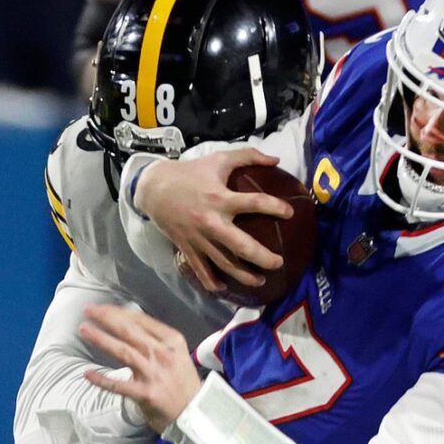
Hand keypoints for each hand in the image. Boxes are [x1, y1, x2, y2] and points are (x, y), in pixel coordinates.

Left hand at [79, 303, 200, 431]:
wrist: (196, 410)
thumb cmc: (182, 380)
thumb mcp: (176, 352)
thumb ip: (155, 338)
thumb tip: (127, 322)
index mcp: (171, 340)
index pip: (140, 320)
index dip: (118, 312)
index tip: (101, 308)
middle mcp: (163, 354)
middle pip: (129, 331)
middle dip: (106, 318)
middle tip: (88, 311)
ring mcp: (153, 374)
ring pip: (123, 352)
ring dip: (101, 339)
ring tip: (84, 330)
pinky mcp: (145, 394)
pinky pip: (119, 385)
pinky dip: (102, 379)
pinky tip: (87, 373)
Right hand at [133, 147, 291, 293]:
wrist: (153, 189)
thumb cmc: (190, 173)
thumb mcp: (218, 159)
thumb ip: (248, 156)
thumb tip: (275, 160)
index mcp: (220, 198)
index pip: (254, 203)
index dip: (275, 207)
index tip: (290, 213)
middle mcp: (211, 221)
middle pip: (241, 246)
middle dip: (262, 258)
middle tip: (279, 263)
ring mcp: (198, 238)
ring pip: (224, 263)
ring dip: (244, 275)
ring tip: (261, 281)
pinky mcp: (187, 248)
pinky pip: (201, 270)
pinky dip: (211, 282)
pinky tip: (224, 287)